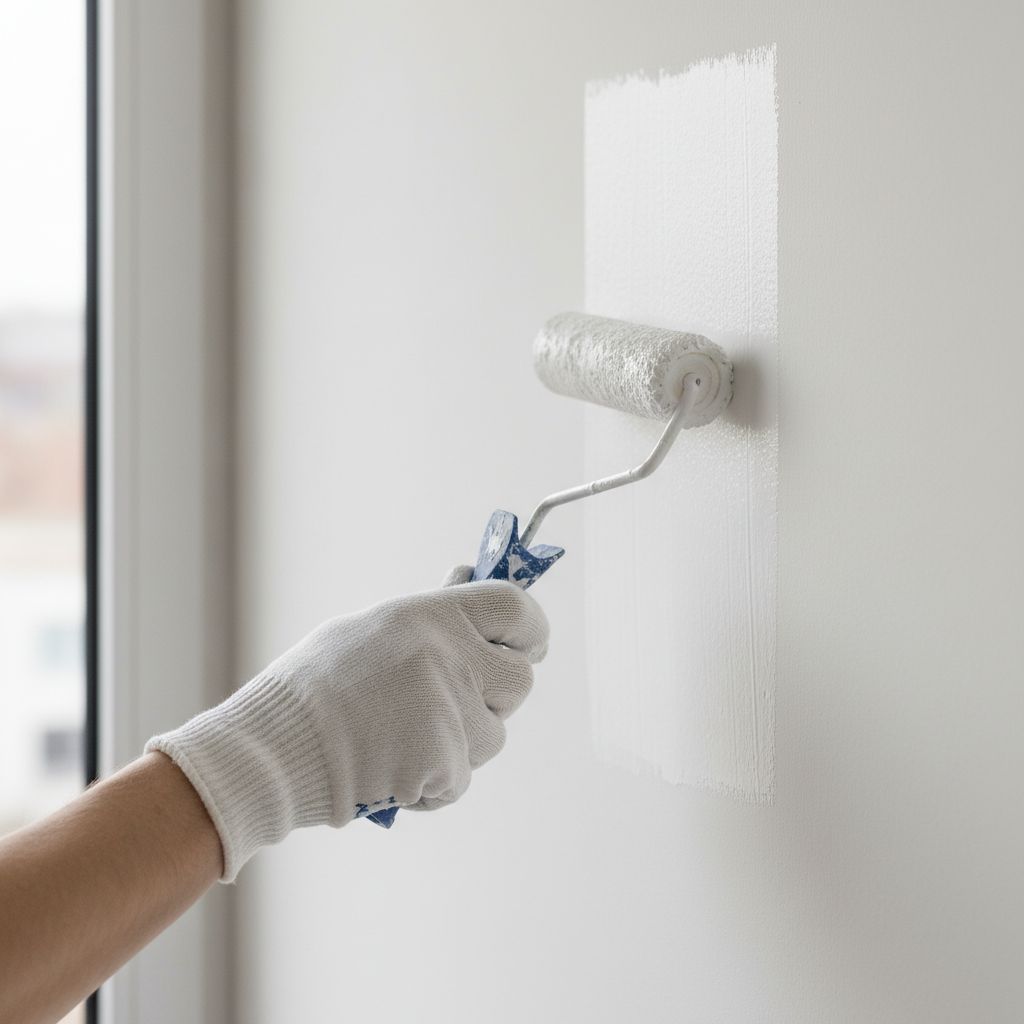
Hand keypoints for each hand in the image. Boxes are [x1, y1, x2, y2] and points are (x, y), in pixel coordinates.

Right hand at [146, 577, 548, 879]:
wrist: (271, 749)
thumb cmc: (315, 685)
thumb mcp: (373, 629)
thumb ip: (431, 616)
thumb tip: (468, 580)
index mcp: (433, 615)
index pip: (517, 608)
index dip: (530, 628)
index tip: (526, 642)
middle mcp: (450, 657)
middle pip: (521, 679)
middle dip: (497, 695)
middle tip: (458, 700)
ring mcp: (450, 712)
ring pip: (494, 735)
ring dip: (461, 743)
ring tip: (403, 738)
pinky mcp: (443, 764)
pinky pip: (461, 777)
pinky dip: (433, 782)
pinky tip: (392, 769)